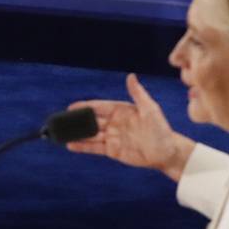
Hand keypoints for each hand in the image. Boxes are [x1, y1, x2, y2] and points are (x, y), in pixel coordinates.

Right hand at [65, 73, 194, 180]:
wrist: (167, 151)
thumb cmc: (161, 128)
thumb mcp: (150, 109)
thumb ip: (138, 94)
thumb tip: (130, 76)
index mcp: (121, 110)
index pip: (99, 107)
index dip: (85, 107)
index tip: (72, 107)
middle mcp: (114, 123)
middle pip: (92, 121)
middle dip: (78, 121)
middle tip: (62, 121)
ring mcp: (112, 137)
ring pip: (90, 134)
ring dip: (77, 134)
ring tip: (62, 134)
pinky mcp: (112, 150)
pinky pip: (94, 148)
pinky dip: (82, 147)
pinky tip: (71, 146)